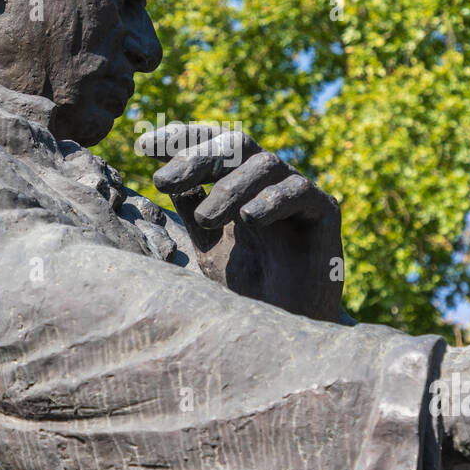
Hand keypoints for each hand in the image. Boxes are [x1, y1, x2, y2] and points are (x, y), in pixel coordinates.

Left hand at [136, 123, 343, 321]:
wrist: (285, 329)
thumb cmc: (248, 288)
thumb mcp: (209, 247)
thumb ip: (193, 210)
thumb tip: (168, 177)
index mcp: (238, 183)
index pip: (211, 145)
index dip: (180, 139)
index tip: (143, 147)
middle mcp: (267, 181)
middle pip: (235, 145)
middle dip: (196, 158)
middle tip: (162, 182)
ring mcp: (298, 193)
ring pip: (265, 164)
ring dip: (230, 186)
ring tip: (205, 218)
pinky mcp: (325, 211)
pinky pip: (300, 190)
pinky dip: (272, 199)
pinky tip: (249, 217)